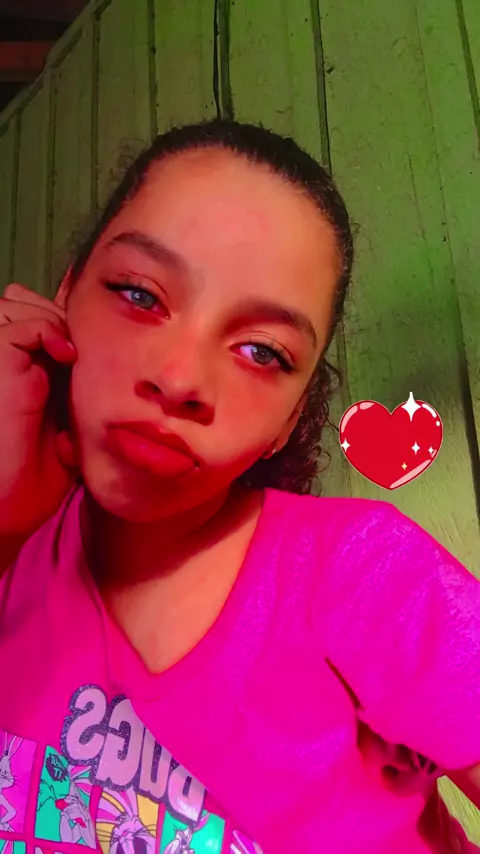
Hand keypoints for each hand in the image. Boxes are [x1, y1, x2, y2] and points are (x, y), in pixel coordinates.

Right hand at [0, 283, 79, 542]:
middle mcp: (9, 362)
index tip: (100, 349)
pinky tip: (67, 355)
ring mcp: (0, 361)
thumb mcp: (72, 433)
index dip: (69, 326)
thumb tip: (130, 389)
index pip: (44, 320)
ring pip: (20, 303)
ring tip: (73, 353)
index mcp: (24, 372)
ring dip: (53, 319)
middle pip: (28, 303)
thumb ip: (86, 402)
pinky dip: (47, 328)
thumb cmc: (36, 480)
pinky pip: (22, 321)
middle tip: (82, 350)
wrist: (4, 506)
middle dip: (59, 315)